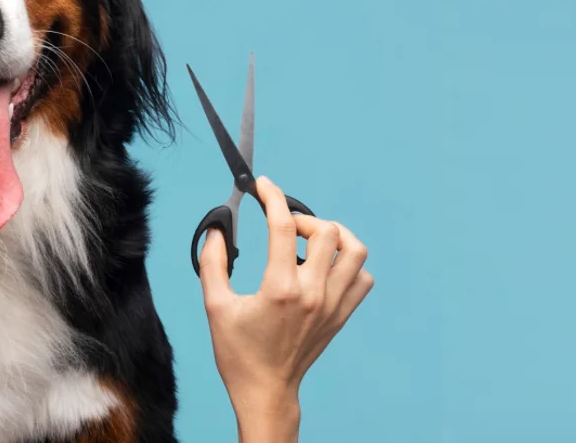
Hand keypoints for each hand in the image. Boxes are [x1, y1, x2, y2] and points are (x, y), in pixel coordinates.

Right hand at [198, 177, 373, 442]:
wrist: (265, 389)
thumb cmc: (238, 352)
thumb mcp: (215, 305)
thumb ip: (212, 262)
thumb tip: (217, 229)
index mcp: (280, 288)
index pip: (282, 225)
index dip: (272, 197)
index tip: (263, 186)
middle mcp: (313, 293)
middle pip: (327, 231)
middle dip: (303, 218)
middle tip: (283, 225)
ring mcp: (332, 305)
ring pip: (355, 252)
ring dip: (334, 236)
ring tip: (309, 240)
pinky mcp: (342, 315)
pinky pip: (362, 278)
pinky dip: (348, 264)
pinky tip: (324, 266)